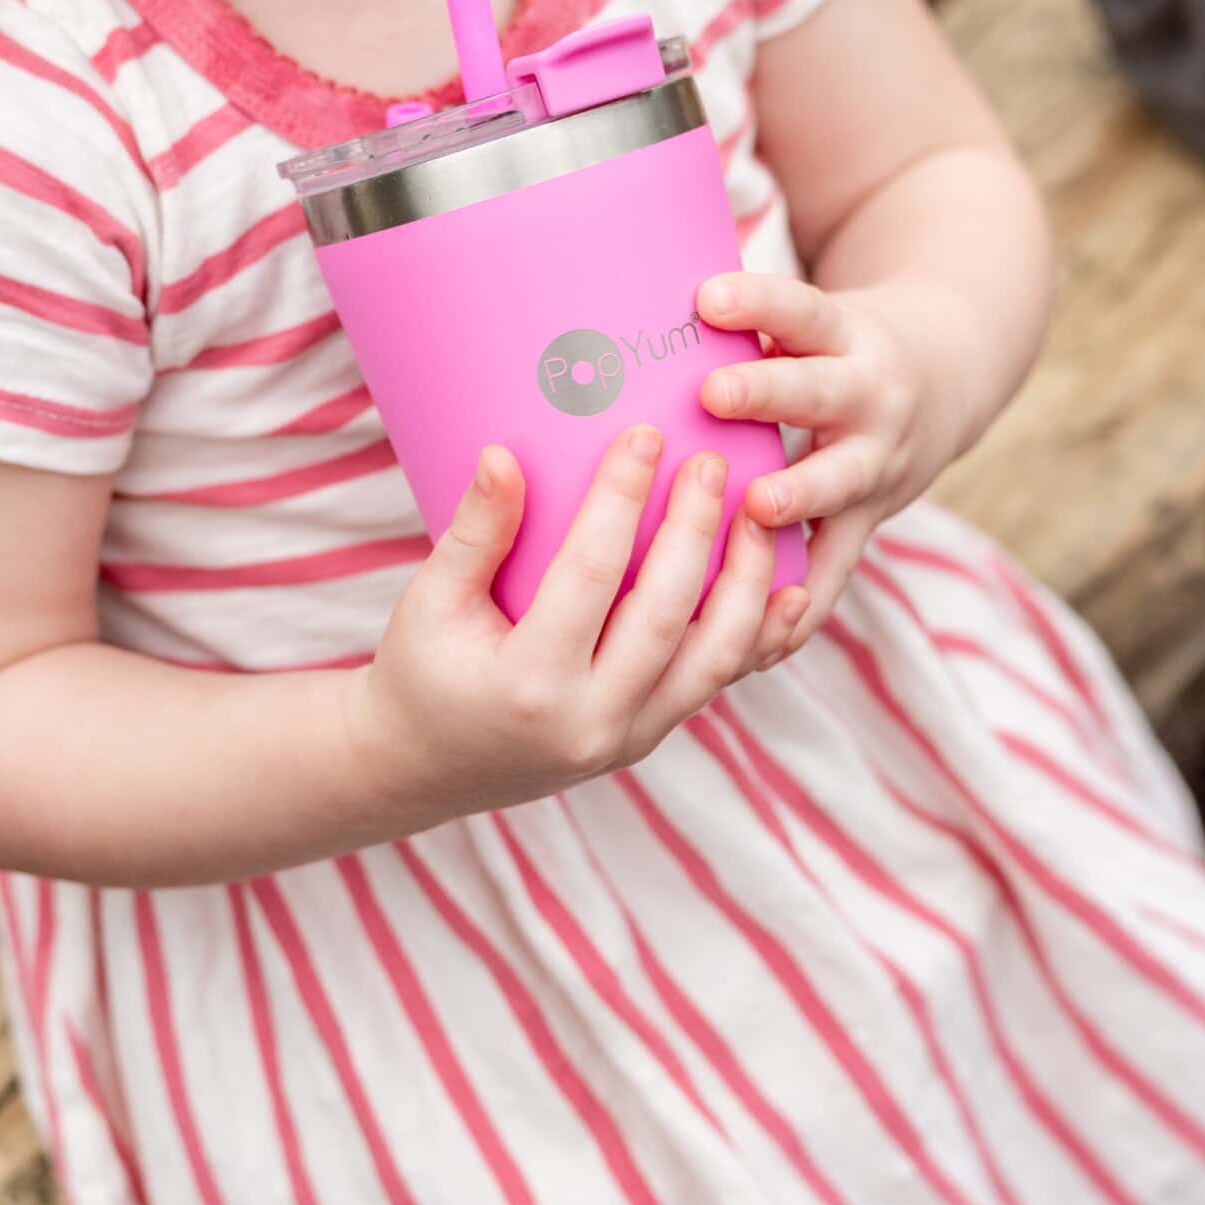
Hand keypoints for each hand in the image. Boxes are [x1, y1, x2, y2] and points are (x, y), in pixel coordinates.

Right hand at [357, 425, 809, 827]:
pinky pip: (715, 682)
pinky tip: (785, 588)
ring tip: (758, 515)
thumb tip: (501, 453)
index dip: (619, 500)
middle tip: (712, 463)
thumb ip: (473, 532)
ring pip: (713, 658)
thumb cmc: (420, 673)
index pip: (589, 575)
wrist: (424, 768)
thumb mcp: (429, 603)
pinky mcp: (648, 737)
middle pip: (665, 613)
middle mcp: (589, 722)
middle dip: (695, 529)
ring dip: (745, 583)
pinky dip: (756, 635)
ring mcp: (627, 738)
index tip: (644, 436)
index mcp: (527, 684)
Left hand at [696, 271, 963, 651]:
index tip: (707, 296)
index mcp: (842, 336)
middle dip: (768, 395)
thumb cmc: (827, 349)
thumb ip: (738, 326)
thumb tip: (608, 309)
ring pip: (833, 483)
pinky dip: (796, 606)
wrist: (943, 382)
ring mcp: (874, 465)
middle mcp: (867, 397)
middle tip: (712, 393)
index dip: (758, 302)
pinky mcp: (867, 524)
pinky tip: (754, 641)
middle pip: (819, 391)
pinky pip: (832, 573)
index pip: (800, 309)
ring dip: (793, 496)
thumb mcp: (805, 321)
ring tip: (752, 508)